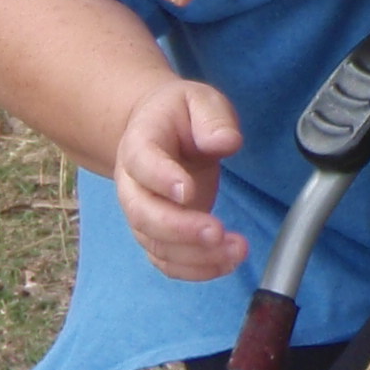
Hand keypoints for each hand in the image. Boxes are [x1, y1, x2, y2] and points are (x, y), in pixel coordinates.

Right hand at [115, 78, 250, 278]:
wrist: (157, 131)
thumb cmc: (180, 115)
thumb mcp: (200, 100)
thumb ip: (213, 118)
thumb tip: (225, 142)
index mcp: (139, 144)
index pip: (143, 163)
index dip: (162, 179)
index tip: (188, 191)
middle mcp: (132, 184)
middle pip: (143, 214)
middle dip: (180, 229)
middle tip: (218, 232)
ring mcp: (142, 214)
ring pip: (156, 244)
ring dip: (196, 255)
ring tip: (237, 250)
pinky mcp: (157, 234)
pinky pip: (167, 261)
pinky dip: (195, 269)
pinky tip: (227, 262)